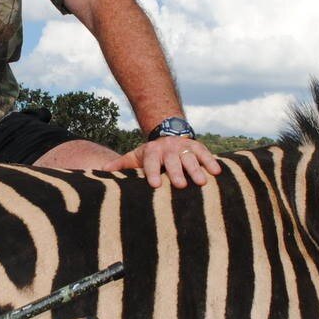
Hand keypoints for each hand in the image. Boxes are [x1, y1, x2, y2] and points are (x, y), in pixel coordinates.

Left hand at [104, 137, 222, 188]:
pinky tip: (217, 172)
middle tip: (181, 185)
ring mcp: (184, 147)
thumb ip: (121, 165)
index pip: (151, 162)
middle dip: (177, 172)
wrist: (167, 133)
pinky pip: (205, 154)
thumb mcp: (135, 156)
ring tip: (202, 182)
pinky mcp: (197, 147)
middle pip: (173, 161)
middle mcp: (168, 149)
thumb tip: (101, 172)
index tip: (155, 184)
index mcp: (152, 152)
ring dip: (196, 169)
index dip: (153, 172)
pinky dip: (211, 162)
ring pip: (190, 158)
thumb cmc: (150, 154)